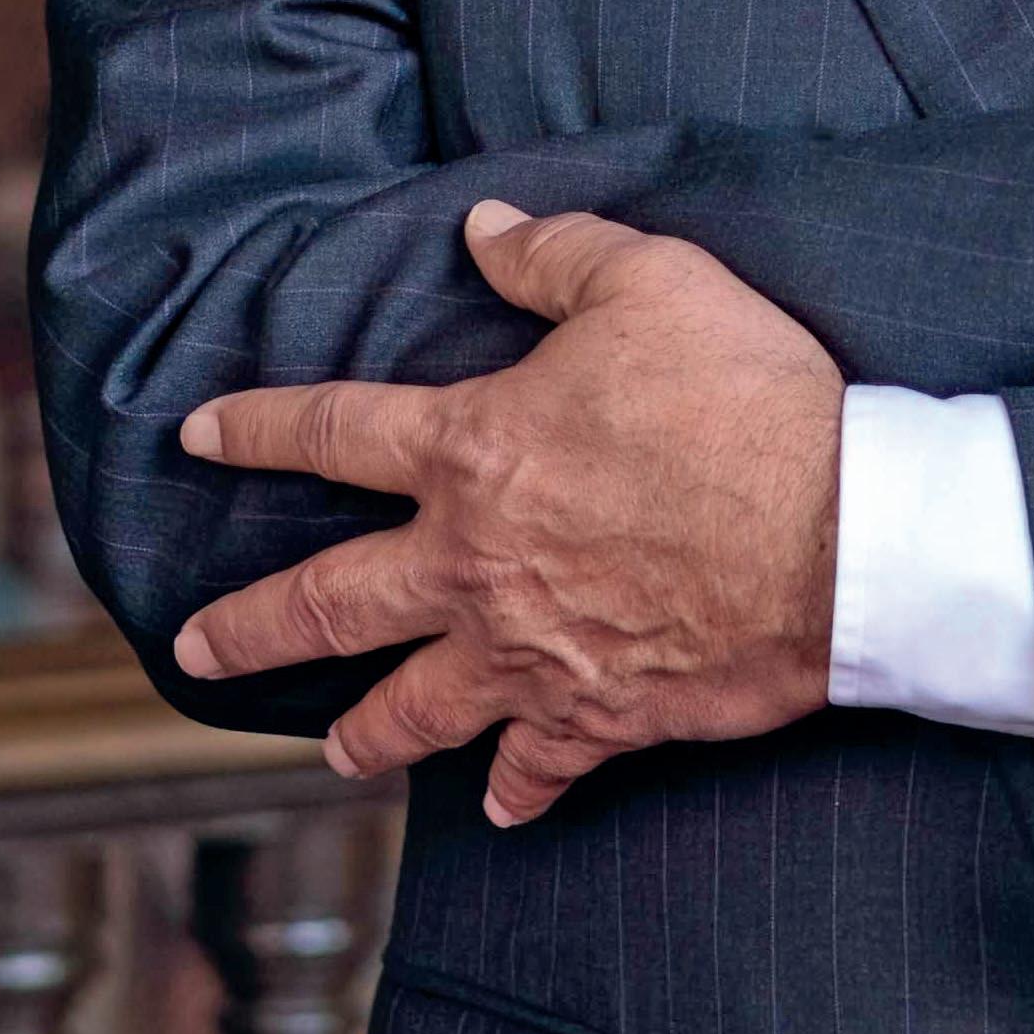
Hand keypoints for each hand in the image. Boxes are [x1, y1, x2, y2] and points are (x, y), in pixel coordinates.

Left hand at [171, 202, 840, 823]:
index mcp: (473, 451)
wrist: (843, 537)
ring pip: (414, 706)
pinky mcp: (600, 714)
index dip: (254, 428)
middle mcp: (475, 564)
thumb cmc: (747, 399)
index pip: (330, 432)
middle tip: (191, 650)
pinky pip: (539, 765)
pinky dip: (516, 788)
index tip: (195, 435)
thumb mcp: (649, 284)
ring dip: (361, 730)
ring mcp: (530, 652)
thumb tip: (481, 230)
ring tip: (327, 751)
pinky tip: (499, 803)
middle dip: (247, 627)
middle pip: (327, 602)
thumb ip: (553, 256)